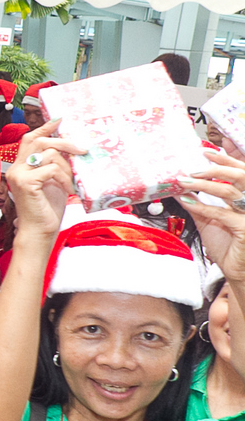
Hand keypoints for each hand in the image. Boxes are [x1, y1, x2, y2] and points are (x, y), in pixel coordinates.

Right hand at [5, 120, 77, 238]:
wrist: (39, 231)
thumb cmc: (47, 210)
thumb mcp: (53, 181)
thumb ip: (55, 165)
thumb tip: (72, 148)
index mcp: (20, 167)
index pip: (30, 139)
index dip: (44, 128)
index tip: (59, 120)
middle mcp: (16, 168)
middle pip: (40, 141)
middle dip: (64, 141)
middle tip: (82, 149)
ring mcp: (18, 174)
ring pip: (50, 154)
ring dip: (67, 167)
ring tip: (72, 182)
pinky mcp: (26, 182)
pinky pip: (52, 169)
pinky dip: (64, 178)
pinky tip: (67, 189)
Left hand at [179, 148, 244, 283]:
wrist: (236, 270)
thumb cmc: (227, 244)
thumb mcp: (209, 219)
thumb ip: (199, 203)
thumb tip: (181, 189)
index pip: (241, 171)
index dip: (227, 158)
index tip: (207, 150)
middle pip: (240, 175)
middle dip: (216, 168)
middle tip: (193, 166)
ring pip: (230, 192)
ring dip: (204, 184)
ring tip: (184, 180)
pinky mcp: (244, 228)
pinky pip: (223, 214)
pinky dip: (203, 206)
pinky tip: (187, 202)